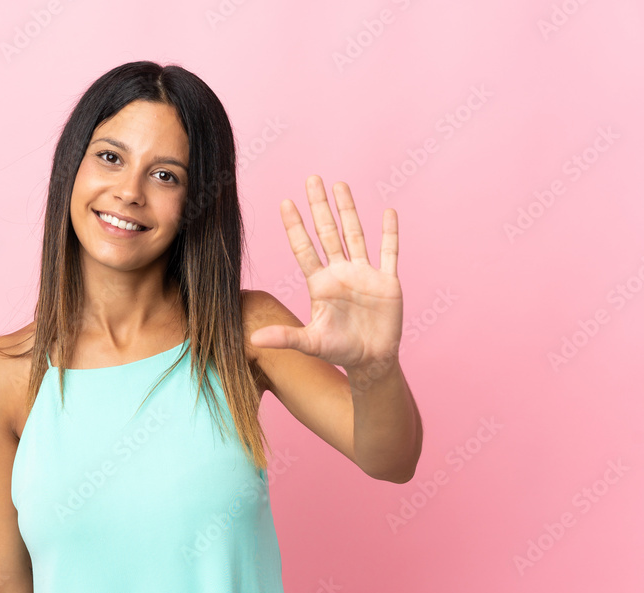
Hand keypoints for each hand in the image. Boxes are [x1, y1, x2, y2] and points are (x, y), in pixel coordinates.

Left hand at [250, 177, 403, 371]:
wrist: (371, 361)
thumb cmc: (339, 351)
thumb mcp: (311, 344)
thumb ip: (286, 337)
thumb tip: (253, 339)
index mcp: (320, 284)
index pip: (304, 249)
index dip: (295, 227)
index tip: (285, 203)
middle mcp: (340, 273)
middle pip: (328, 232)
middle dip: (319, 206)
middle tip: (311, 179)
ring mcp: (363, 274)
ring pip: (355, 234)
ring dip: (348, 210)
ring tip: (339, 185)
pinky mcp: (386, 281)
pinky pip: (389, 252)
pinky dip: (389, 233)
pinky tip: (388, 212)